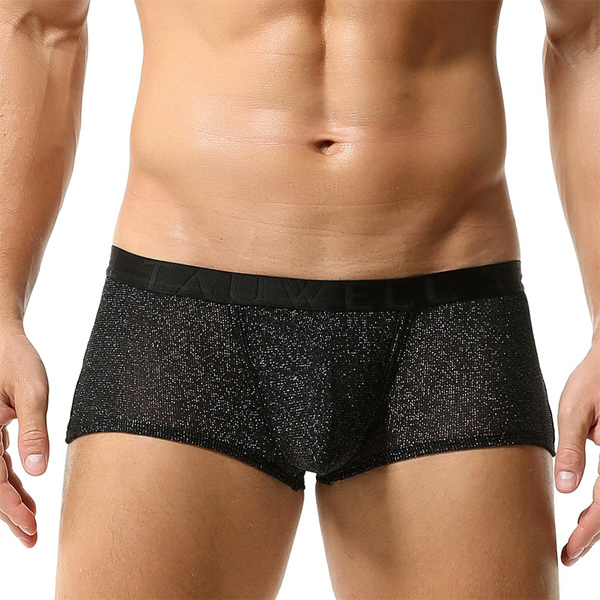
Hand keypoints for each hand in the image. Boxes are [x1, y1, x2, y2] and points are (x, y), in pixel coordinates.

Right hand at [0, 321, 49, 547]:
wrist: (3, 341)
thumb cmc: (16, 360)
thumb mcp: (31, 392)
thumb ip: (34, 430)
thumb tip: (38, 471)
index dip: (10, 504)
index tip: (29, 523)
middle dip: (9, 514)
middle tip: (30, 537)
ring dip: (10, 503)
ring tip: (29, 528)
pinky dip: (12, 484)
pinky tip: (26, 497)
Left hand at [554, 341, 599, 564]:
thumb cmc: (593, 378)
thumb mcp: (574, 411)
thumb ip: (572, 449)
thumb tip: (566, 490)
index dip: (588, 533)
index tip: (569, 552)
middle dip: (592, 534)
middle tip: (568, 554)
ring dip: (597, 521)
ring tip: (574, 540)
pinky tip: (586, 510)